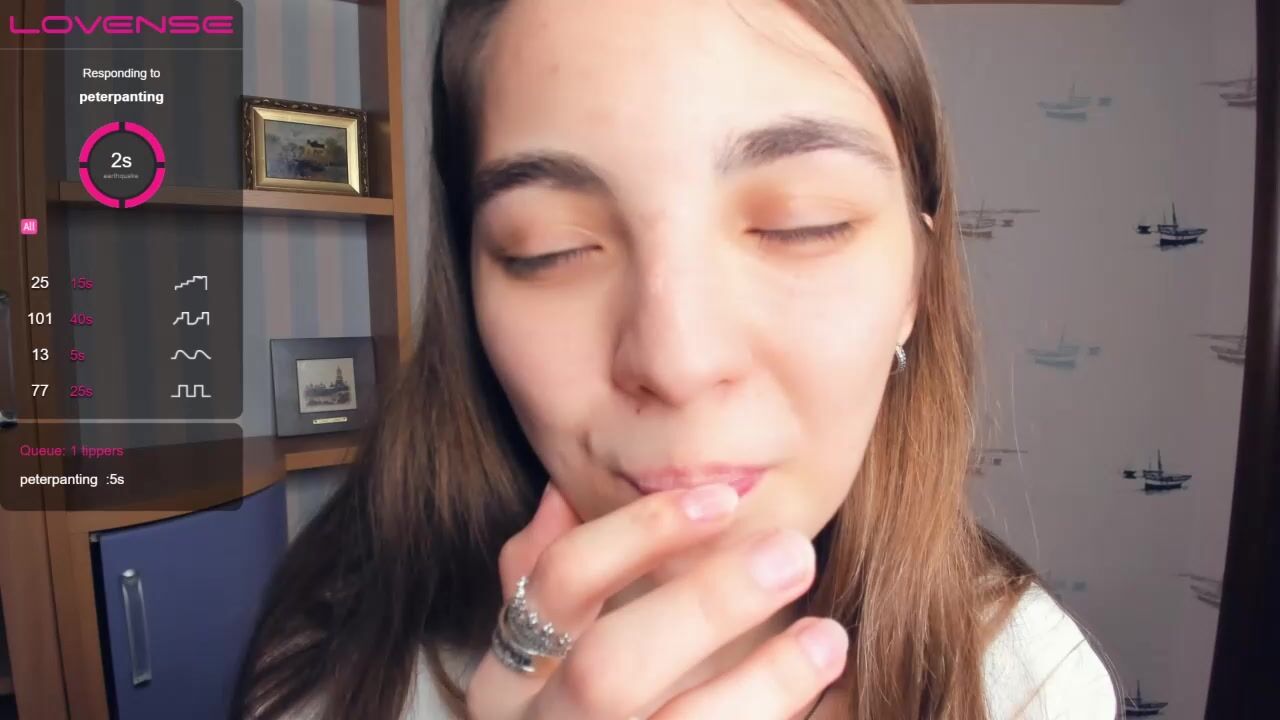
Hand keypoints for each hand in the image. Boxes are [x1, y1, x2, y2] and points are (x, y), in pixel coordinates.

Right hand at [464, 481, 847, 719]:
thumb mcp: (537, 664)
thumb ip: (550, 584)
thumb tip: (563, 493)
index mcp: (510, 682)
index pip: (559, 584)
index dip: (639, 534)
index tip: (726, 499)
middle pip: (611, 669)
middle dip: (705, 607)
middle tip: (793, 554)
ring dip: (763, 685)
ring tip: (829, 638)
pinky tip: (835, 701)